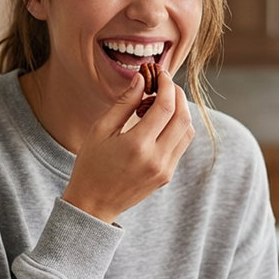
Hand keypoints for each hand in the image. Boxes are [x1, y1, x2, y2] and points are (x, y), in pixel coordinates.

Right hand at [62, 68, 194, 223]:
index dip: (167, 85)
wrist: (94, 205)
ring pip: (187, 131)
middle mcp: (156, 158)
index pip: (166, 106)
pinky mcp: (167, 176)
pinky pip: (181, 145)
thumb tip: (142, 79)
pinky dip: (177, 127)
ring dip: (180, 111)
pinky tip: (159, 123)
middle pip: (183, 117)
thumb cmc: (91, 165)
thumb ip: (124, 103)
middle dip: (178, 95)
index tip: (161, 73)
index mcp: (137, 145)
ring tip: (160, 103)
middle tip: (165, 84)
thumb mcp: (100, 130)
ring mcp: (165, 169)